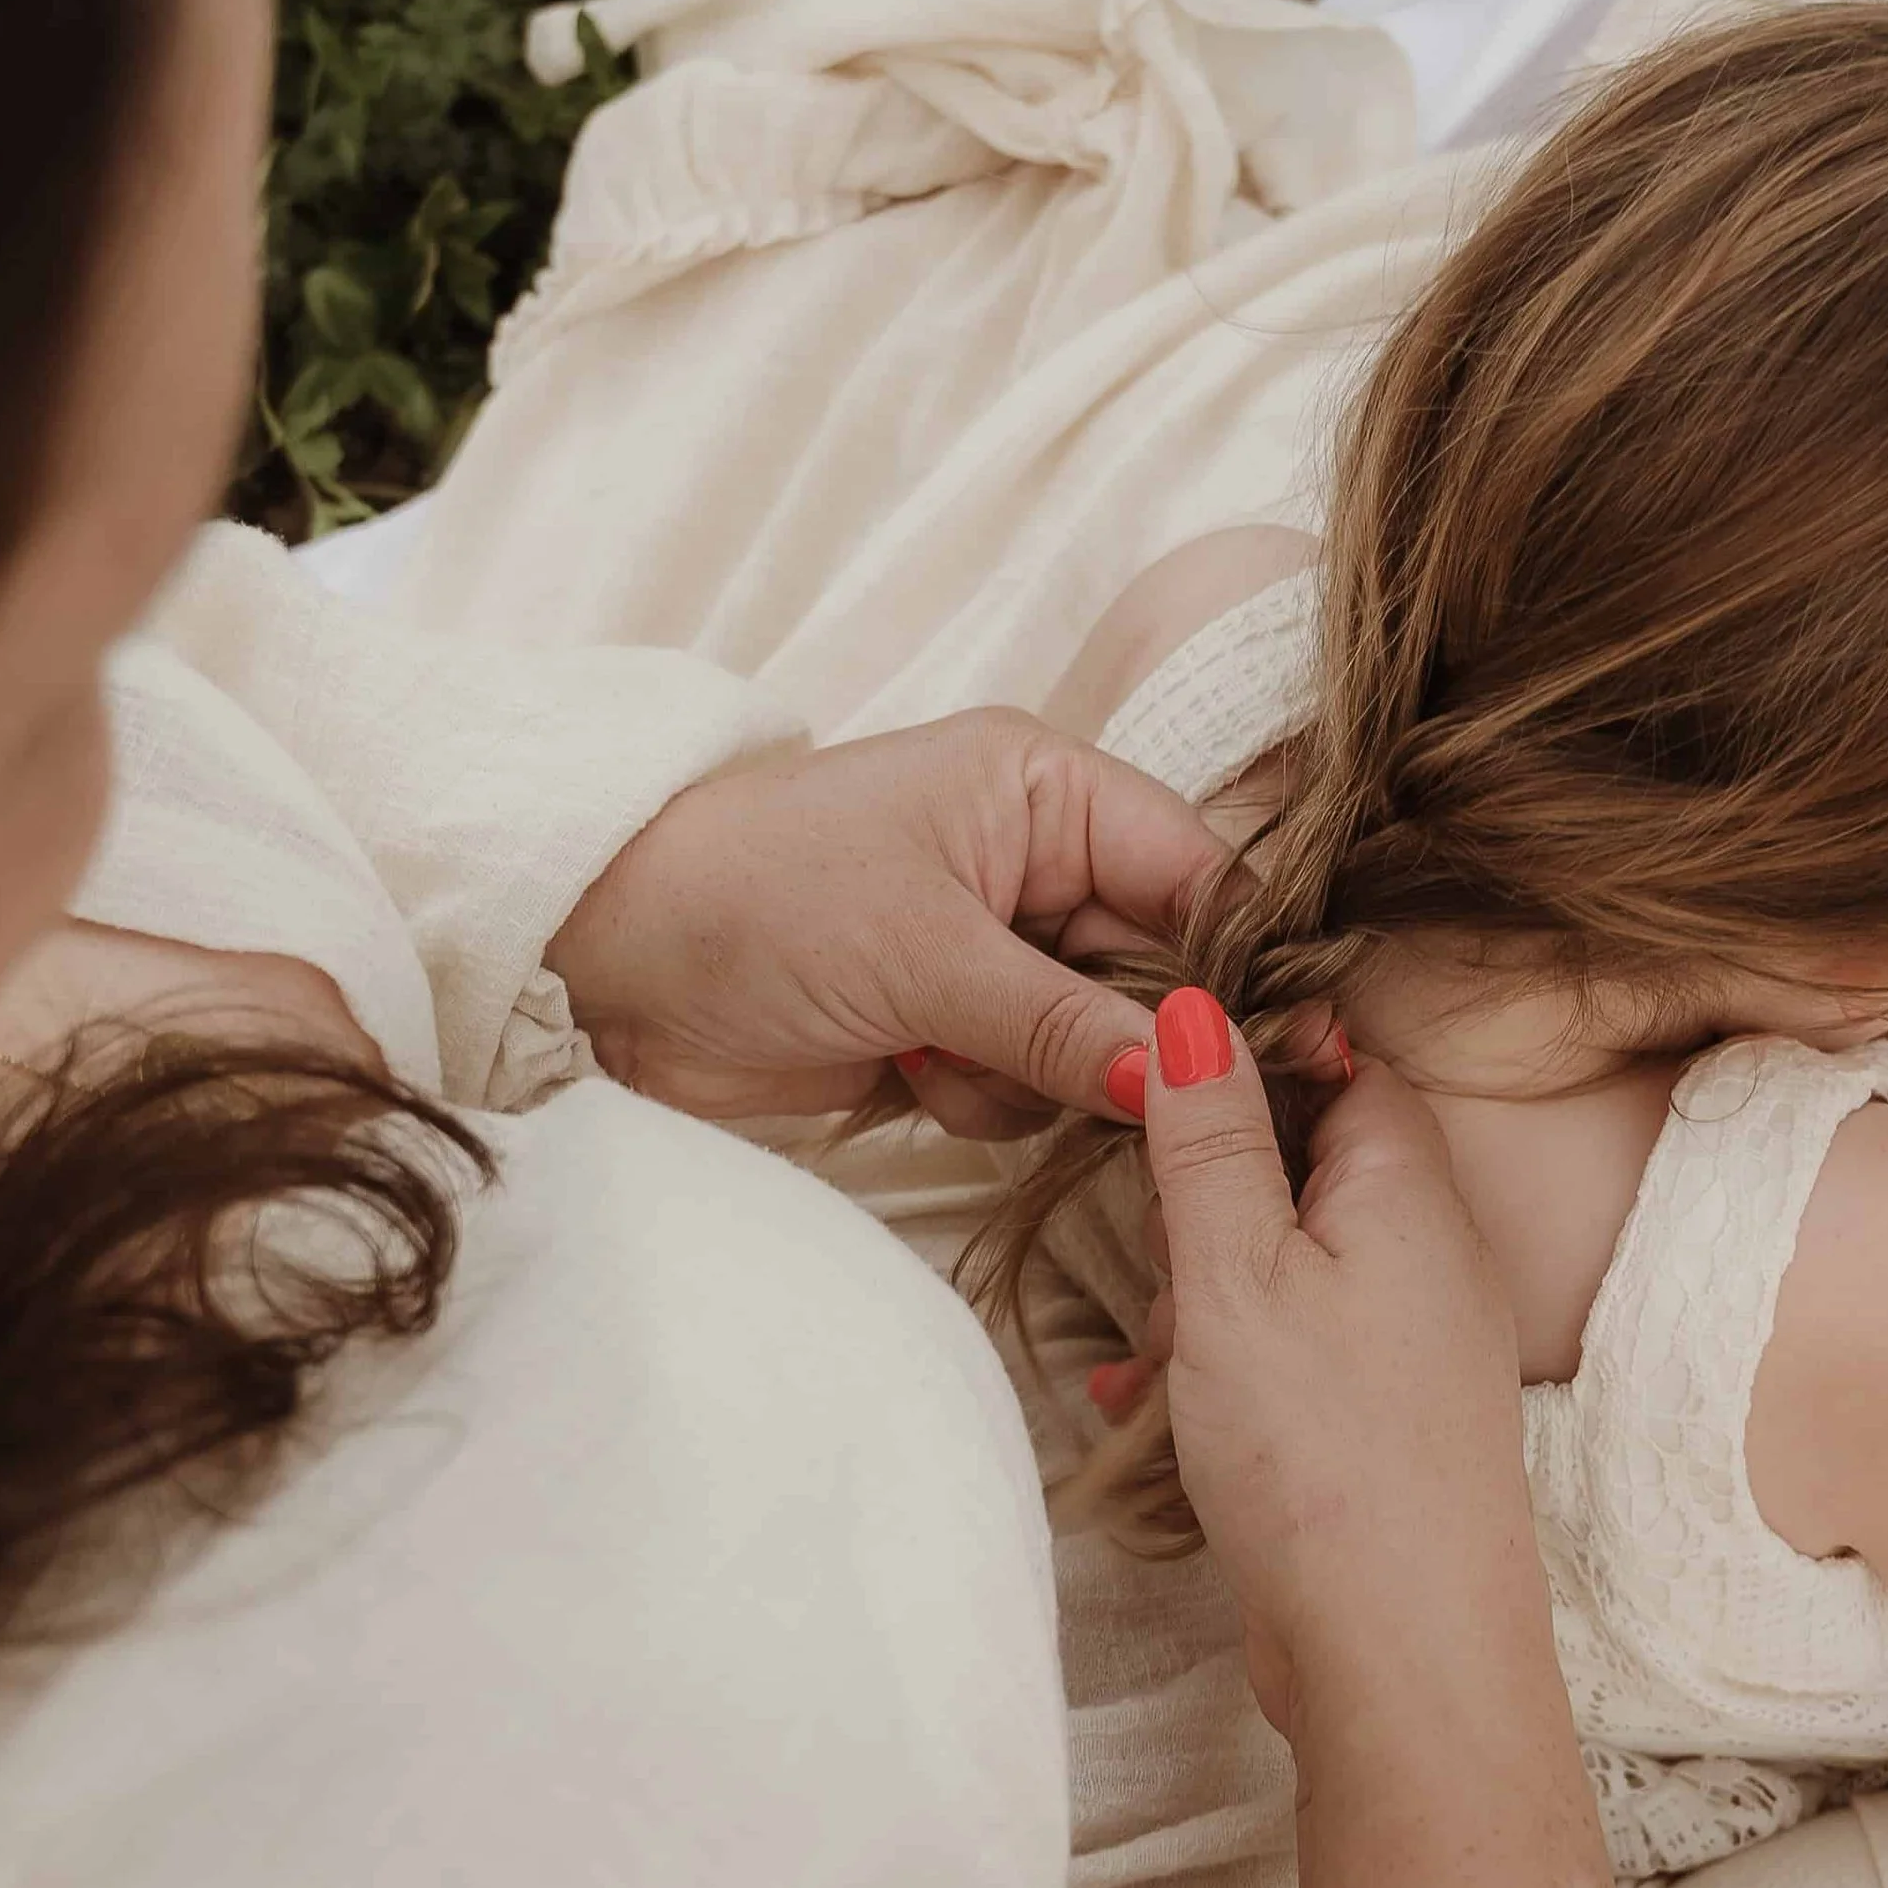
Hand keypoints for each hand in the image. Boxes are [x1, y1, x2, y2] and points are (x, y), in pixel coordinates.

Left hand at [546, 711, 1228, 1130]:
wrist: (604, 969)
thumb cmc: (756, 902)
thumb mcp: (927, 953)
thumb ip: (1068, 1025)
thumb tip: (1187, 1083)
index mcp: (1040, 788)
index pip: (1193, 870)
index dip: (1240, 959)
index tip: (1284, 1048)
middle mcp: (1030, 860)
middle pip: (1160, 966)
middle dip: (1132, 1036)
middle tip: (1104, 1082)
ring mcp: (990, 948)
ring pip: (1102, 1043)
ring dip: (1043, 1075)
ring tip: (942, 1053)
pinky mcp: (949, 1026)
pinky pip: (1034, 1085)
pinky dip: (990, 1100)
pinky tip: (910, 1076)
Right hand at [1138, 987, 1638, 1887]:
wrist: (1403, 1655)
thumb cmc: (1324, 1454)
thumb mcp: (1234, 1270)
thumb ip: (1209, 1136)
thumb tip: (1197, 1009)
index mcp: (1409, 1182)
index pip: (1340, 1054)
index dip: (1247, 1050)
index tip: (1157, 1081)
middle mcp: (1431, 1247)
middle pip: (1305, 1159)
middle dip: (1207, 1199)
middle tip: (1155, 1251)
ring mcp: (1415, 1336)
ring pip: (1286, 1262)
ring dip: (1201, 1299)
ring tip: (1156, 1365)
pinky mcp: (1387, 1416)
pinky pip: (1289, 1349)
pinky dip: (1220, 1369)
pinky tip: (1154, 1416)